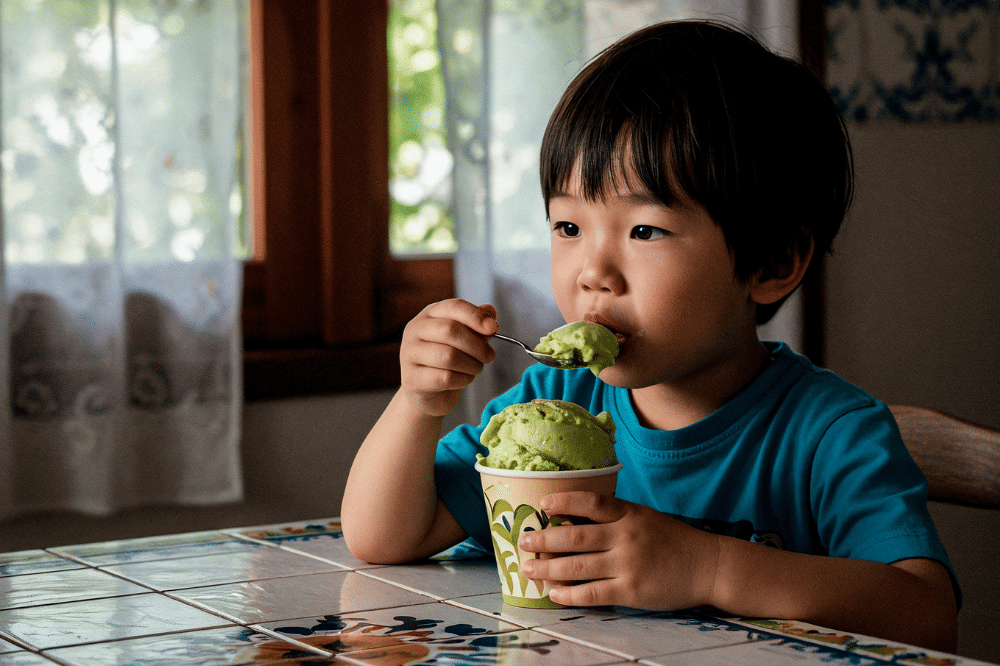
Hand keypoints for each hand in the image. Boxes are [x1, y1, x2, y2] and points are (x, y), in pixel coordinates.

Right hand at [400, 299, 497, 416]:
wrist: (429, 394)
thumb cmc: (449, 362)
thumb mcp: (465, 339)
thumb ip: (477, 325)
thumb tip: (490, 314)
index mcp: (429, 315)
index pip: (453, 307)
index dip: (475, 316)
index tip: (493, 328)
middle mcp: (415, 330)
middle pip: (450, 330)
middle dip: (477, 345)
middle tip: (489, 356)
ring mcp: (409, 354)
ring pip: (449, 356)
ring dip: (472, 364)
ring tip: (475, 368)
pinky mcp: (412, 378)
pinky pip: (445, 378)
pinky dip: (463, 380)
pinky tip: (464, 379)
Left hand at [517, 491, 719, 609]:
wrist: (708, 566)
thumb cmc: (672, 540)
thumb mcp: (645, 517)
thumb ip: (615, 517)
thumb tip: (572, 519)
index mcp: (630, 514)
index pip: (591, 502)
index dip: (564, 501)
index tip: (543, 504)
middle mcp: (626, 536)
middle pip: (575, 537)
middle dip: (544, 540)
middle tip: (524, 541)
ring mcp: (628, 565)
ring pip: (577, 567)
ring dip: (547, 568)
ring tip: (528, 569)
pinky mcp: (631, 591)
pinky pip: (592, 593)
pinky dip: (569, 594)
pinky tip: (554, 593)